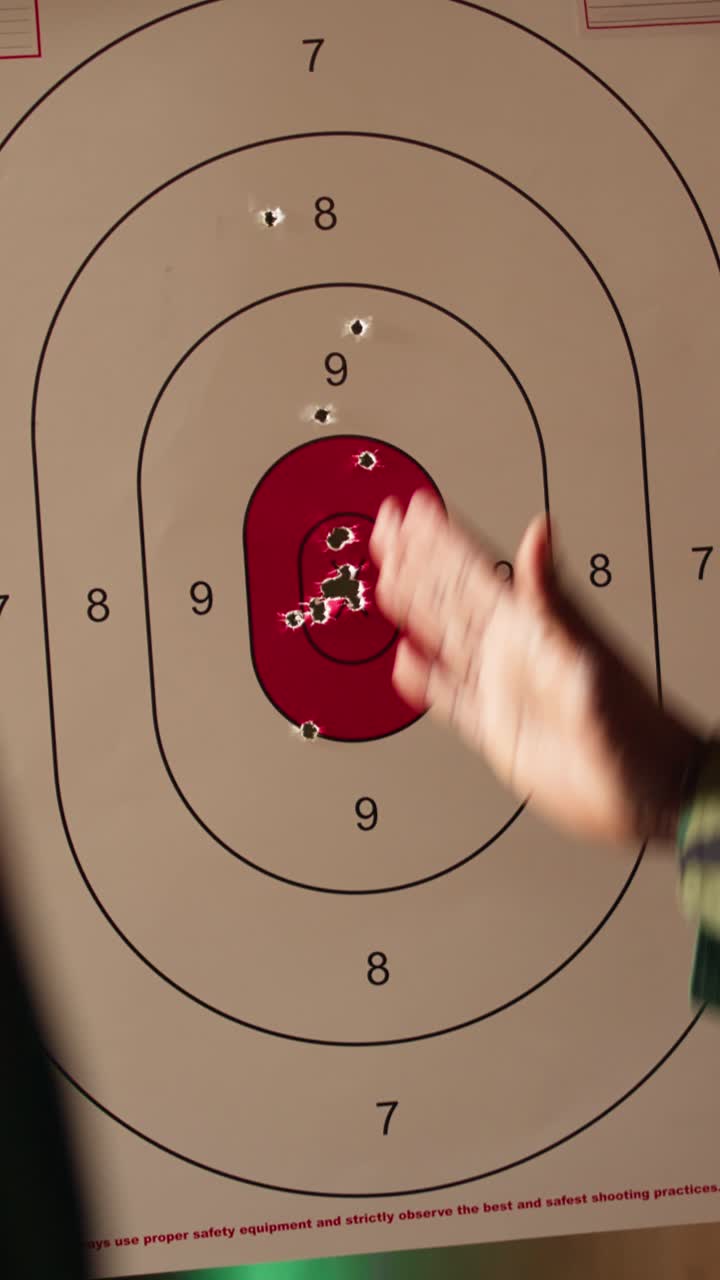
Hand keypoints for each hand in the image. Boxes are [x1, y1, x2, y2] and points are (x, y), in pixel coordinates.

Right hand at [370, 490, 701, 843]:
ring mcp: (503, 689)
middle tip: (388, 525)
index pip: (474, 573)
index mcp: (531, 630)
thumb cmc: (635, 727)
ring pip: (445, 637)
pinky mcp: (498, 730)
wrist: (650, 790)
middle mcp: (513, 653)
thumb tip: (540, 533)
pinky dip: (425, 679)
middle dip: (418, 558)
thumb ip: (551, 598)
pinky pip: (451, 696)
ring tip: (386, 574)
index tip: (416, 510)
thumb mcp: (588, 656)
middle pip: (451, 596)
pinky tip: (406, 660)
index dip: (443, 540)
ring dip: (415, 605)